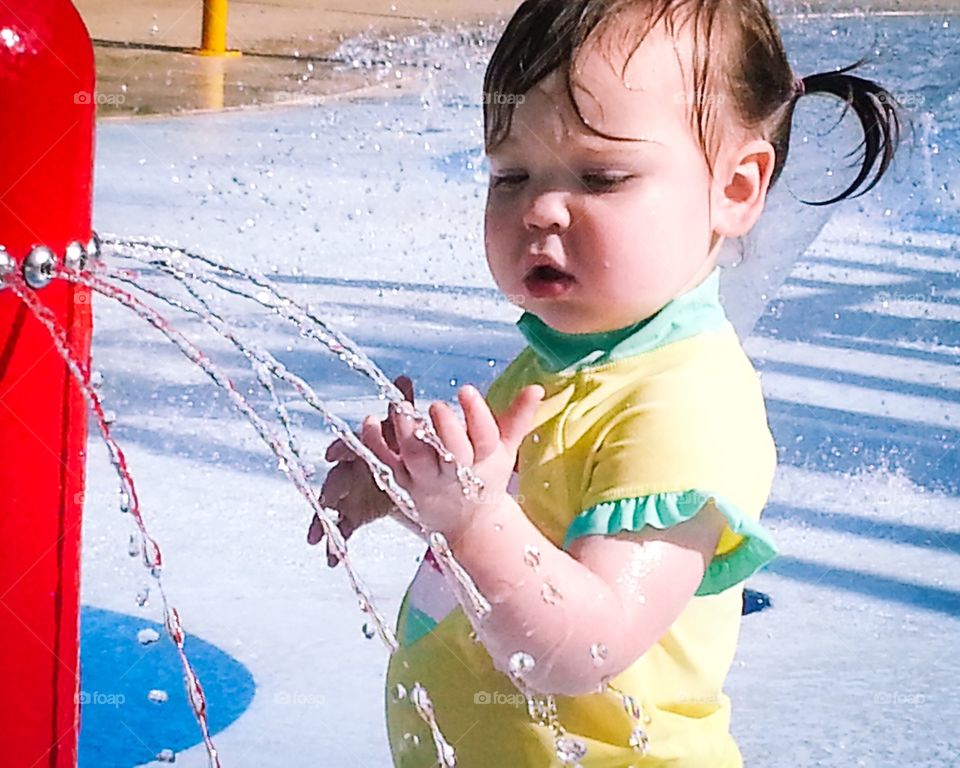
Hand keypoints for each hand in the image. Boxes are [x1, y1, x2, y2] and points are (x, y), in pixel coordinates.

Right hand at [308, 375, 414, 565]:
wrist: (409, 471)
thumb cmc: (402, 444)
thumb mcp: (405, 428)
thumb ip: (403, 407)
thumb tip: (403, 377)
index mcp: (362, 447)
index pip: (347, 445)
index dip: (340, 448)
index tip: (332, 454)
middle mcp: (351, 468)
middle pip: (335, 478)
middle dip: (328, 490)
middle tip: (324, 501)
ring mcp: (351, 492)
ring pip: (333, 506)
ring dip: (322, 522)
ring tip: (315, 540)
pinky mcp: (355, 512)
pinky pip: (343, 527)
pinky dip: (335, 543)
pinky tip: (331, 560)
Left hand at [363, 383, 543, 539]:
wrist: (468, 525)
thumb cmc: (485, 478)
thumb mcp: (506, 450)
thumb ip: (518, 417)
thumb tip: (536, 387)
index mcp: (484, 461)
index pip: (484, 438)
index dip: (476, 415)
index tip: (465, 389)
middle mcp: (455, 474)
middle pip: (451, 454)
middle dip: (444, 430)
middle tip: (437, 405)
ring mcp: (425, 481)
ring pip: (414, 459)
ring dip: (406, 432)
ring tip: (401, 406)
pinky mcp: (400, 485)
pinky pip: (384, 464)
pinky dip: (373, 444)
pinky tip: (369, 419)